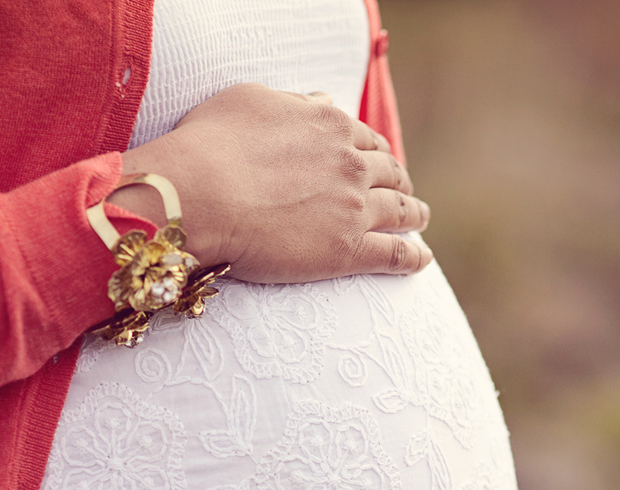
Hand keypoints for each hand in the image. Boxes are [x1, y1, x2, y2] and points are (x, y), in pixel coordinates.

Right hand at [112, 83, 431, 282]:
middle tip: (402, 190)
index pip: (366, 139)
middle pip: (390, 172)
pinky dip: (413, 257)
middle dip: (399, 180)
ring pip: (400, 211)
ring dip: (414, 213)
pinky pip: (394, 254)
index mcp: (331, 125)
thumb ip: (294, 103)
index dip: (374, 152)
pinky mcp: (348, 250)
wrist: (197, 195)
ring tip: (419, 218)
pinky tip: (422, 260)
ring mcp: (354, 207)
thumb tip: (321, 102)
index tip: (377, 161)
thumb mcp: (250, 100)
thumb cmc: (209, 145)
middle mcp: (351, 163)